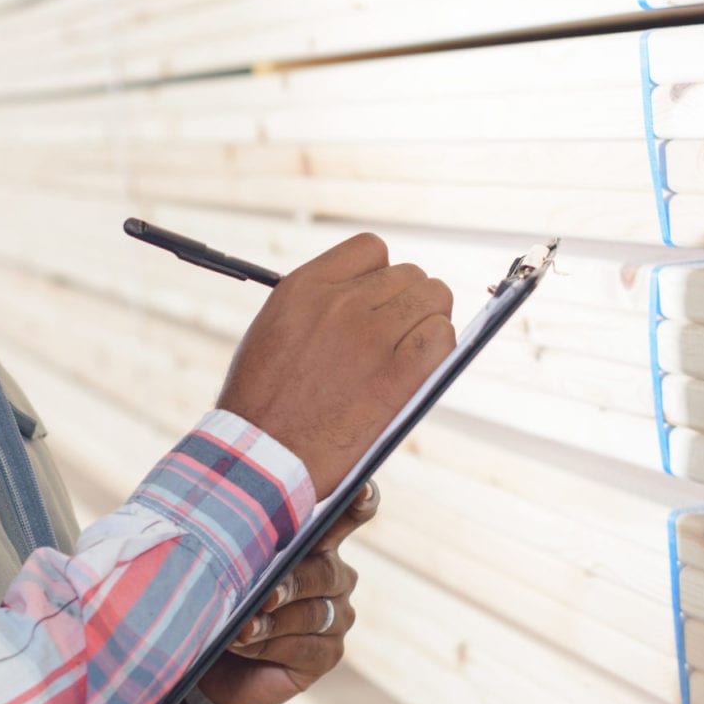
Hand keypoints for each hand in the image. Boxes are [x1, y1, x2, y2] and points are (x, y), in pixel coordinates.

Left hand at [196, 478, 379, 703]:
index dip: (359, 501)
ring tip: (240, 628)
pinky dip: (269, 646)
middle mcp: (334, 575)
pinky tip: (244, 643)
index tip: (360, 489)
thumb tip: (241, 545)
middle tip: (265, 596)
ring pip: (312, 613)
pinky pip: (305, 647)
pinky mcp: (329, 653)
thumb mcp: (226, 565)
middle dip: (292, 583)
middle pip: (324, 571)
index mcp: (313, 541)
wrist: (211, 654)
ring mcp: (336, 616)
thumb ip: (242, 549)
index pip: (347, 516)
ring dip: (271, 622)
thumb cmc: (218, 596)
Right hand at [217, 233, 453, 498]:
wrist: (260, 455)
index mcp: (305, 287)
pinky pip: (443, 335)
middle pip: (410, 274)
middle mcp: (341, 303)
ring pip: (434, 298)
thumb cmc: (262, 400)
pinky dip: (439, 346)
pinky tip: (421, 366)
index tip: (378, 299)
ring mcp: (372, 336)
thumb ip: (318, 303)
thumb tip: (365, 296)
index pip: (371, 248)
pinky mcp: (399, 374)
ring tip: (412, 349)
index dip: (381, 274)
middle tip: (400, 334)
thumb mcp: (275, 328)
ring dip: (429, 321)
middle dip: (409, 301)